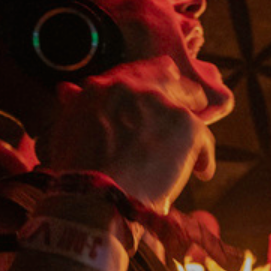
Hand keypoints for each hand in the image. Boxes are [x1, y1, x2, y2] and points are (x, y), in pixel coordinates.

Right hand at [41, 57, 215, 211]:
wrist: (95, 198)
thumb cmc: (75, 173)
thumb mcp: (66, 129)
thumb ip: (76, 105)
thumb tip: (69, 90)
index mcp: (104, 87)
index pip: (137, 73)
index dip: (152, 82)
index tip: (160, 91)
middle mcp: (135, 88)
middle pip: (169, 81)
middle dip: (181, 94)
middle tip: (190, 108)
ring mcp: (163, 105)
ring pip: (187, 113)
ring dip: (188, 131)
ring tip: (192, 152)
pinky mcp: (187, 127)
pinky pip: (204, 140)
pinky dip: (204, 158)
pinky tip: (202, 172)